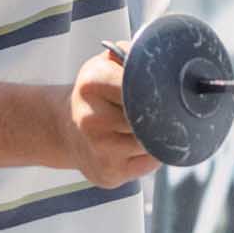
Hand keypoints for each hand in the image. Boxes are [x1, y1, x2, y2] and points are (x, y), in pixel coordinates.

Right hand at [58, 48, 158, 188]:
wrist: (65, 127)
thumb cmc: (96, 92)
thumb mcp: (107, 63)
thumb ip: (133, 58)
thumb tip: (167, 63)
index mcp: (91, 84)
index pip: (139, 88)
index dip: (156, 91)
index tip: (164, 92)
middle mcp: (91, 119)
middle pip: (148, 119)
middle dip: (159, 115)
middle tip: (159, 109)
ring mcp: (98, 150)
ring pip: (151, 143)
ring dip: (156, 136)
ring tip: (143, 127)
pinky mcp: (108, 174)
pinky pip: (149, 164)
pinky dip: (151, 155)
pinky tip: (136, 145)